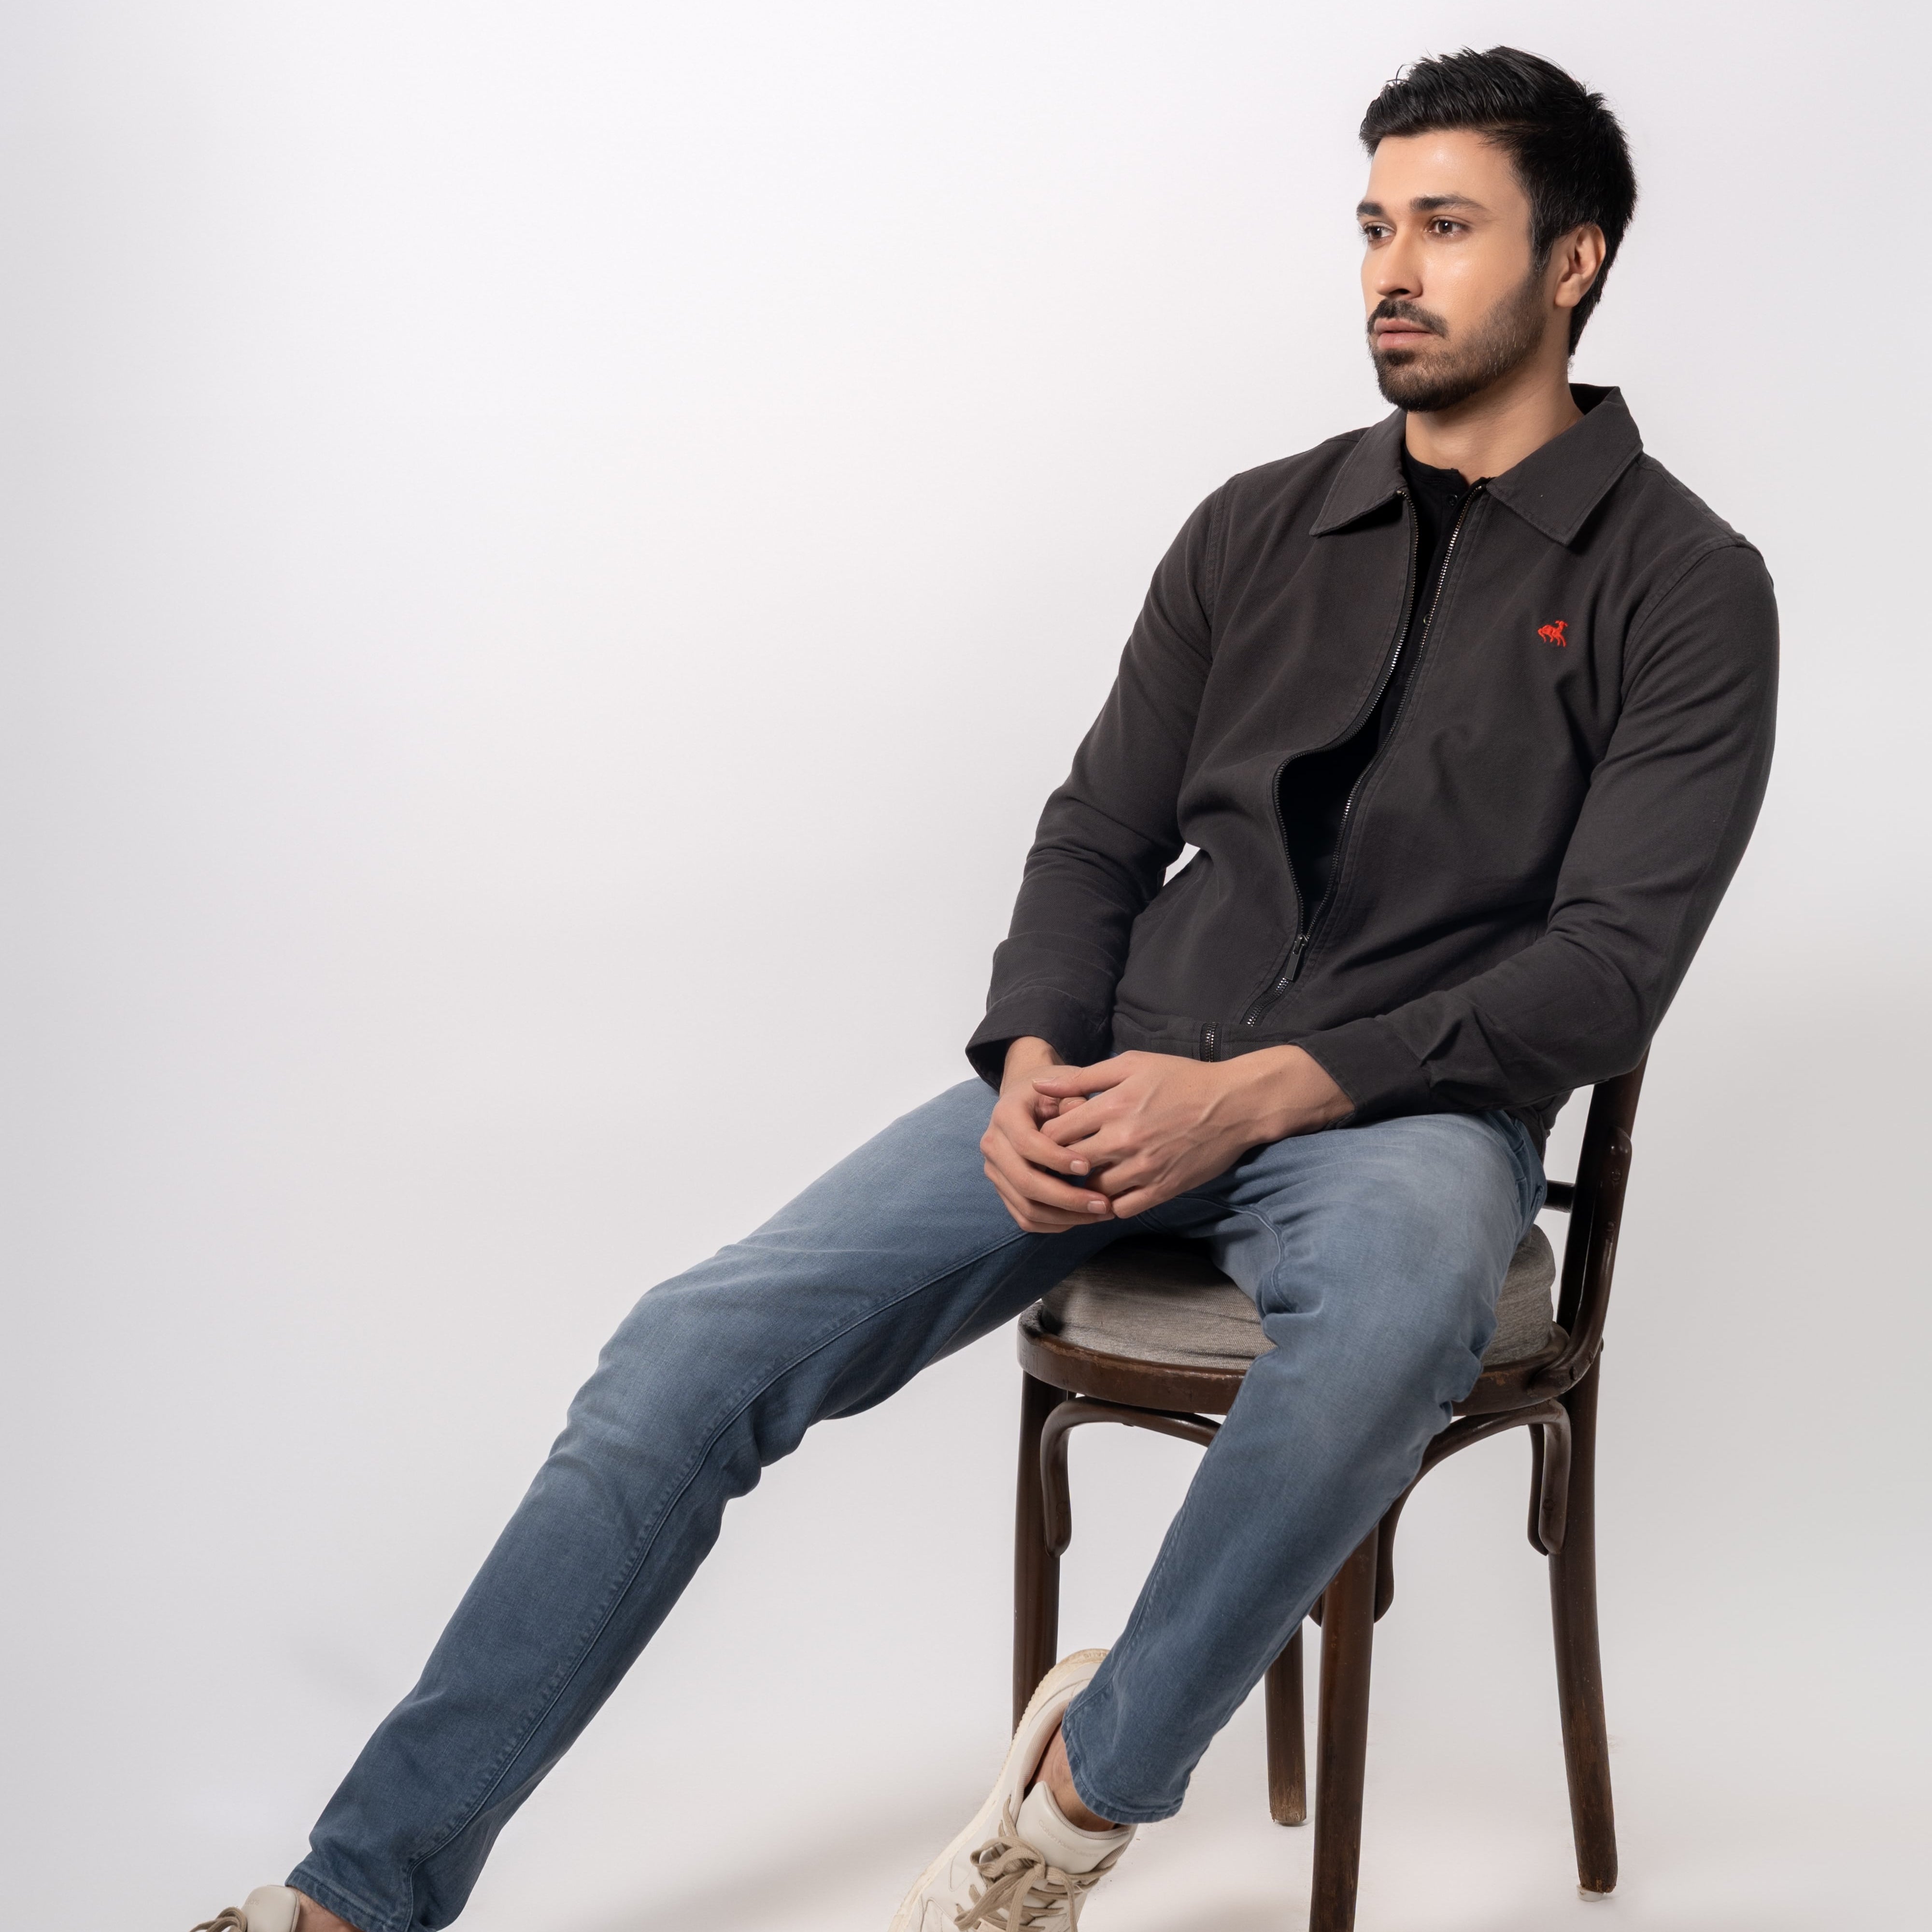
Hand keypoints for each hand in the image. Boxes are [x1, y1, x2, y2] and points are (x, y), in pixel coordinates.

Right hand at [980, 1038, 1118, 1232]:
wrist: (1026, 1100)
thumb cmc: (1052, 1095)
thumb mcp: (1064, 1086)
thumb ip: (1075, 1102)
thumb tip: (1085, 1130)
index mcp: (1005, 1115)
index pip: (1027, 1144)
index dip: (1056, 1158)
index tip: (1089, 1165)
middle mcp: (993, 1144)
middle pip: (1025, 1182)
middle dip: (1067, 1199)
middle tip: (1103, 1204)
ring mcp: (994, 1171)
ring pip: (1026, 1208)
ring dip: (1065, 1217)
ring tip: (1100, 1214)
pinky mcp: (1002, 1189)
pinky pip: (1025, 1218)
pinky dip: (1054, 1224)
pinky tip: (1082, 1218)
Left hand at [1031, 1046, 1350, 1217]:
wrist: (1235, 1104)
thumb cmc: (1181, 1078)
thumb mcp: (1131, 1065)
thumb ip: (1082, 1077)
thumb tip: (1039, 1086)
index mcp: (1112, 1106)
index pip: (1055, 1133)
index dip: (1045, 1137)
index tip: (1049, 1137)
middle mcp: (1124, 1140)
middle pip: (1069, 1165)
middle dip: (1059, 1165)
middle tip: (1060, 1162)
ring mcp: (1144, 1168)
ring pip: (1093, 1191)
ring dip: (1085, 1187)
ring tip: (1085, 1177)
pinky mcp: (1163, 1189)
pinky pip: (1123, 1208)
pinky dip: (1112, 1204)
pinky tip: (1112, 1192)